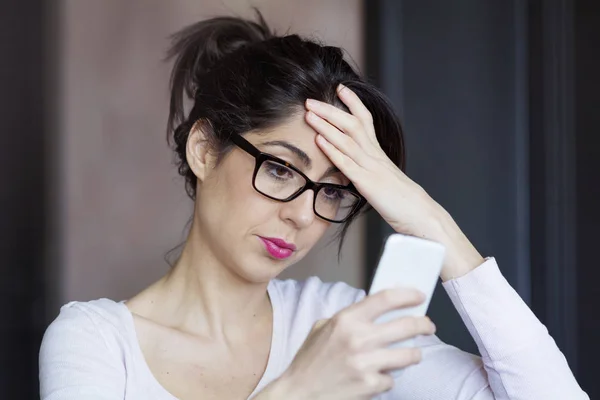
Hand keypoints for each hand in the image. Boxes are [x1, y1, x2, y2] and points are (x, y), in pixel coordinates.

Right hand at [266, 288, 435, 399]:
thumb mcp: (322, 328)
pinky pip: (392, 378)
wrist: (300, 393)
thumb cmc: (310, 360)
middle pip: (406, 325)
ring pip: (409, 354)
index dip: (407, 295)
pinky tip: (378, 376)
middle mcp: (358, 339)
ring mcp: (366, 363)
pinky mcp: (370, 385)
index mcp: (346, 320)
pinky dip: (388, 377)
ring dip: (414, 353)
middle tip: (428, 326)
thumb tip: (375, 309)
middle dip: (423, 324)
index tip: (418, 296)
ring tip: (412, 353)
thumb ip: (347, 318)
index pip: (386, 299)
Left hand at [304, 85, 484, 279]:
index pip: (366, 119)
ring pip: (347, 140)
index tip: (340, 87)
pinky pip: (347, 163)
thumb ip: (371, 169)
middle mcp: (375, 155)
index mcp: (378, 153)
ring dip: (326, 125)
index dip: (353, 102)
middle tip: (310, 100)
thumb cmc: (402, 201)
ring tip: (309, 114)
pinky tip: (319, 140)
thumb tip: (358, 166)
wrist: (421, 214)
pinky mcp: (368, 183)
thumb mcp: (384, 179)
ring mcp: (371, 168)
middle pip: (352, 124)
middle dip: (330, 110)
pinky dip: (332, 150)